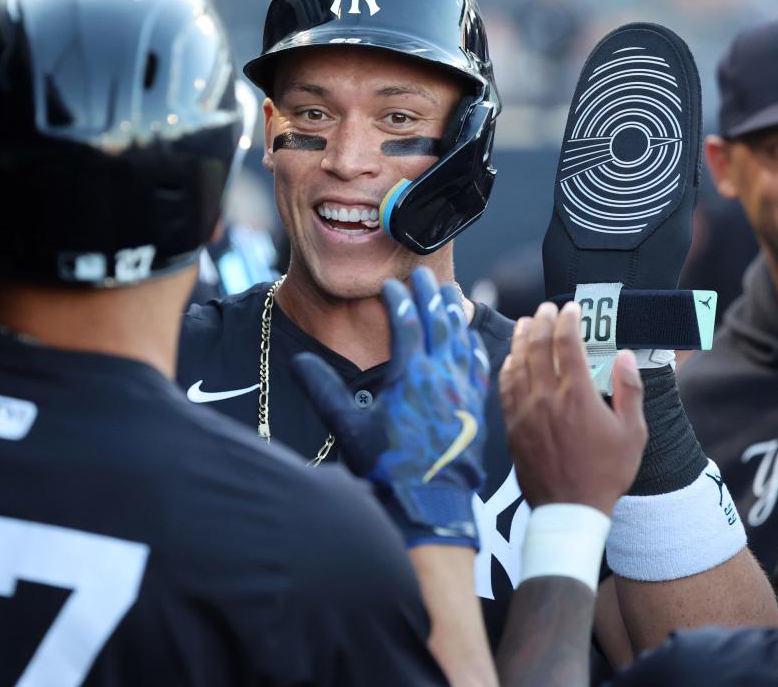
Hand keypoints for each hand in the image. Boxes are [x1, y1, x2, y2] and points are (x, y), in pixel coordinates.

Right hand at [291, 267, 488, 547]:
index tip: (389, 286)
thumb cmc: (386, 468)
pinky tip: (470, 340)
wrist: (428, 505)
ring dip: (454, 313)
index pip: (406, 322)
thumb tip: (298, 362)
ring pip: (462, 340)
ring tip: (449, 293)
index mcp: (410, 376)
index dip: (397, 299)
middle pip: (439, 321)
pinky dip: (473, 346)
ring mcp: (463, 391)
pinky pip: (479, 366)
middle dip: (429, 294)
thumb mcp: (348, 427)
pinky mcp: (476, 408)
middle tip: (422, 274)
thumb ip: (323, 389)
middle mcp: (441, 377)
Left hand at [499, 302, 646, 515]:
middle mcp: (546, 397)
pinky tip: (511, 358)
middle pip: (537, 346)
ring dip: (521, 338)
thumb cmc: (605, 472)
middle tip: (546, 309)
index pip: (567, 343)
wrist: (570, 508)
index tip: (570, 308)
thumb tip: (625, 356)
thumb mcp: (632, 432)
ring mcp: (524, 410)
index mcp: (577, 395)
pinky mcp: (511, 425)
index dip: (567, 320)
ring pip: (517, 363)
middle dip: (541, 321)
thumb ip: (628, 390)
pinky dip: (507, 366)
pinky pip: (504, 386)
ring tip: (526, 323)